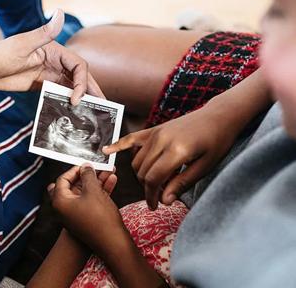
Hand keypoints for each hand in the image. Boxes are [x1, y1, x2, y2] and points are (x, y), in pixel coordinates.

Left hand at [0, 10, 103, 104]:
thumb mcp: (22, 45)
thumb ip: (43, 33)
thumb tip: (60, 13)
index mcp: (54, 50)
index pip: (78, 65)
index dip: (82, 81)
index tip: (76, 98)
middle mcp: (54, 61)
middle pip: (79, 76)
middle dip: (92, 90)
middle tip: (104, 106)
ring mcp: (48, 74)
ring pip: (71, 86)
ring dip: (82, 97)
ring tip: (94, 111)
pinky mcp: (40, 85)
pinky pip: (58, 93)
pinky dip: (67, 101)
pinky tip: (73, 111)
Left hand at [48, 165, 126, 256]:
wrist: (112, 244)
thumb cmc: (99, 218)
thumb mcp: (93, 191)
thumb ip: (88, 175)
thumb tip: (85, 167)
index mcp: (60, 202)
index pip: (62, 179)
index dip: (75, 170)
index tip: (87, 165)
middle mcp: (64, 209)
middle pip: (74, 186)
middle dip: (87, 175)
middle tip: (97, 168)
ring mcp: (75, 215)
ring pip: (84, 192)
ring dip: (97, 181)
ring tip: (110, 171)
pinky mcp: (86, 219)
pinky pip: (91, 200)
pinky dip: (100, 191)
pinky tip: (112, 180)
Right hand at [103, 104, 239, 209]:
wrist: (218, 116)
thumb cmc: (217, 142)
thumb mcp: (205, 166)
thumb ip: (182, 183)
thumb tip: (163, 201)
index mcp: (176, 151)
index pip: (154, 179)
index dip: (152, 196)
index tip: (155, 207)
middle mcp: (161, 141)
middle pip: (143, 172)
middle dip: (148, 188)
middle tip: (158, 198)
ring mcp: (155, 133)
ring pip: (137, 161)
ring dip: (141, 176)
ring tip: (154, 184)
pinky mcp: (153, 129)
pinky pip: (131, 139)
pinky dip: (117, 145)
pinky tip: (106, 151)